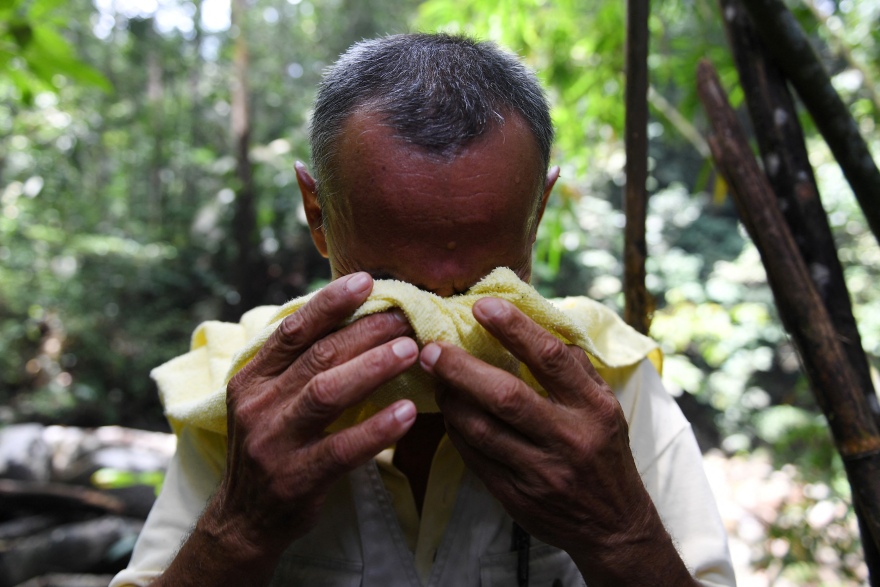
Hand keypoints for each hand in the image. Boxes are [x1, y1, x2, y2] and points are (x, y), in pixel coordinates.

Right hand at [208, 273, 418, 556]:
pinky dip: (376, 429)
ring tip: (411, 350)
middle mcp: (257, 405)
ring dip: (372, 368)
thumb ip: (301, 365)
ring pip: (326, 393)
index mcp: (251, 378)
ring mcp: (273, 443)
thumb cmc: (274, 446)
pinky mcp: (295, 479)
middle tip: (407, 316)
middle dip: (366, 331)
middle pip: (317, 356)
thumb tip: (354, 317)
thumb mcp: (271, 400)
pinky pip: (341, 449)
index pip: (292, 331)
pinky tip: (408, 412)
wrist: (245, 519)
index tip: (366, 280)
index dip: (329, 303)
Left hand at [419, 297, 694, 585]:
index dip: (514, 328)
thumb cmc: (604, 453)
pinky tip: (449, 411)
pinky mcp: (517, 496)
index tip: (482, 305)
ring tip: (434, 376)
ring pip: (482, 430)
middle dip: (462, 368)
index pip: (550, 359)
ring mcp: (541, 471)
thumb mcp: (605, 406)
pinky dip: (457, 430)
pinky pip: (476, 458)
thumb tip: (537, 322)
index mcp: (593, 408)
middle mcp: (568, 438)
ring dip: (451, 400)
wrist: (613, 526)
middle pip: (506, 396)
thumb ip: (574, 368)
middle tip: (431, 348)